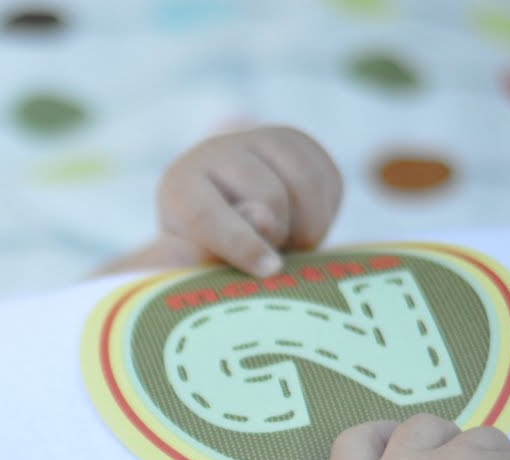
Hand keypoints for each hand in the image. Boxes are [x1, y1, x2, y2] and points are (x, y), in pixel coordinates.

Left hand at [155, 126, 342, 277]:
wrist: (226, 226)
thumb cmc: (208, 259)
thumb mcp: (199, 268)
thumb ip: (217, 252)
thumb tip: (262, 218)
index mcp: (180, 188)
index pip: (207, 214)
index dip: (241, 245)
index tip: (270, 271)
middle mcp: (214, 152)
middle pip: (268, 197)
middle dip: (280, 237)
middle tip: (273, 259)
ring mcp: (256, 139)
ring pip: (306, 182)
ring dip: (309, 226)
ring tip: (291, 245)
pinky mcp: (296, 141)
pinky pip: (329, 178)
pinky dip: (326, 212)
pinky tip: (303, 225)